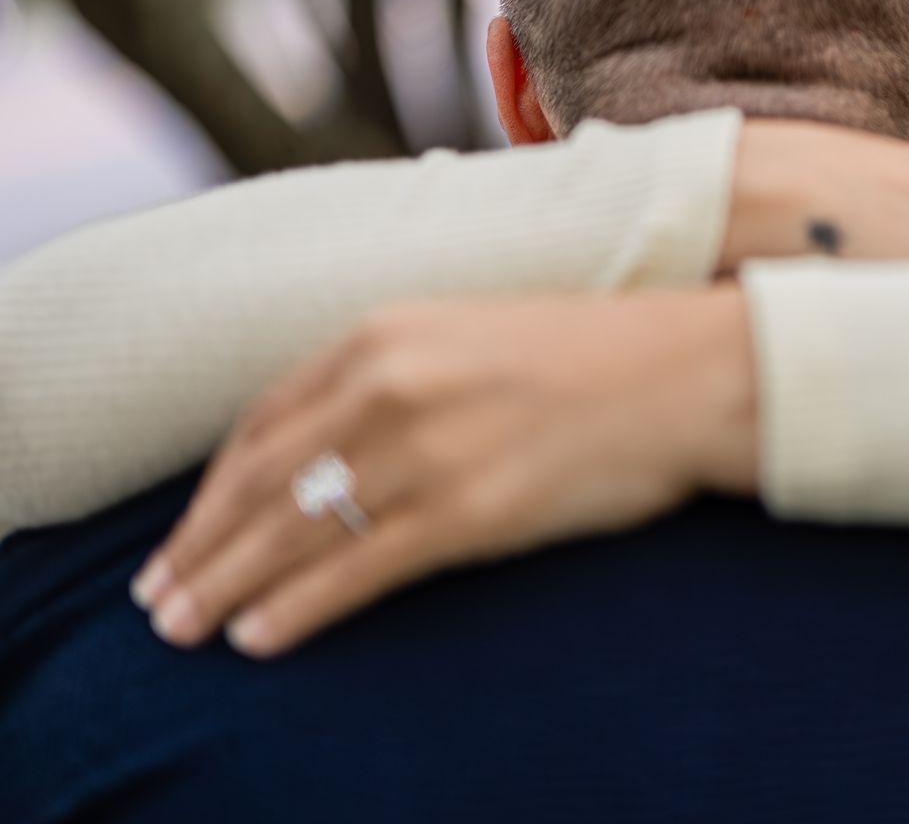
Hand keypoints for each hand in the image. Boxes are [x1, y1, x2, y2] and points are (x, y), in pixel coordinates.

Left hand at [129, 286, 756, 657]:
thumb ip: (398, 368)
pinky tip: (259, 637)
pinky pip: (356, 568)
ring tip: (184, 628)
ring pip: (294, 530)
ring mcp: (426, 446)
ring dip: (226, 585)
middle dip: (198, 546)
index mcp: (384, 332)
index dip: (213, 487)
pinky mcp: (468, 507)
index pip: (263, 420)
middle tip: (155, 598)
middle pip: (261, 479)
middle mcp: (389, 383)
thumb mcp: (473, 332)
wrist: (691, 370)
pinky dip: (297, 608)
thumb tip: (343, 433)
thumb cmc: (597, 355)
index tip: (186, 531)